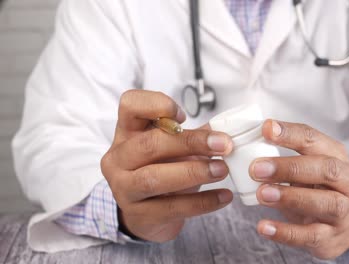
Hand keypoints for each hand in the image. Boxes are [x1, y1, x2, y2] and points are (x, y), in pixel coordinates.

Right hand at [101, 90, 233, 241]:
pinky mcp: (139, 214)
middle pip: (149, 143)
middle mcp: (119, 158)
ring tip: (222, 170)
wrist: (147, 214)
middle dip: (190, 142)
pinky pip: (173, 207)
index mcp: (127, 132)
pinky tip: (223, 196)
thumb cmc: (160, 170)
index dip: (156, 104)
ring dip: (194, 172)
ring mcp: (124, 188)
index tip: (185, 116)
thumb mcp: (172, 147)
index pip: (130, 104)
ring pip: (154, 178)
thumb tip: (223, 131)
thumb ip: (192, 135)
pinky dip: (203, 202)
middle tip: (223, 144)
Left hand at [249, 120, 348, 259]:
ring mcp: (344, 213)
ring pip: (325, 203)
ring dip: (290, 197)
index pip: (316, 140)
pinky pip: (310, 236)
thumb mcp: (309, 167)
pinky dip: (286, 232)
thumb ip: (286, 157)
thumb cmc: (319, 188)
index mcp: (338, 158)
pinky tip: (264, 227)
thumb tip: (247, 146)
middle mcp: (348, 183)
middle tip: (256, 168)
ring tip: (261, 194)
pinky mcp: (332, 238)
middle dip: (290, 167)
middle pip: (326, 170)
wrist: (345, 225)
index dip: (291, 134)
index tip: (265, 129)